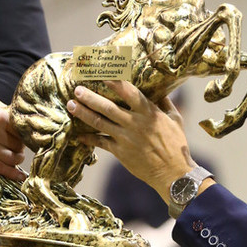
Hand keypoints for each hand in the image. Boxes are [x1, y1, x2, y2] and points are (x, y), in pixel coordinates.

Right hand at [0, 93, 25, 180]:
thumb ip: (5, 111)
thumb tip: (19, 119)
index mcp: (1, 117)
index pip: (22, 131)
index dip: (26, 135)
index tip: (26, 136)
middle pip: (18, 145)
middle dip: (21, 147)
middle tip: (19, 146)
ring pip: (11, 159)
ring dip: (17, 159)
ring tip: (17, 157)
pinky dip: (11, 173)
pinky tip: (19, 176)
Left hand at [66, 80, 194, 198]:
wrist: (173, 173)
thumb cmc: (176, 145)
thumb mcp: (175, 120)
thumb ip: (166, 103)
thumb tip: (161, 88)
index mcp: (149, 112)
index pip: (129, 92)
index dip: (114, 82)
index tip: (101, 73)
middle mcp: (135, 123)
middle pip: (108, 107)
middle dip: (90, 97)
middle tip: (77, 89)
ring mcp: (126, 138)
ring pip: (100, 123)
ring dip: (83, 113)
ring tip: (71, 105)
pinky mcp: (120, 152)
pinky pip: (100, 142)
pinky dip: (88, 138)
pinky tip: (78, 134)